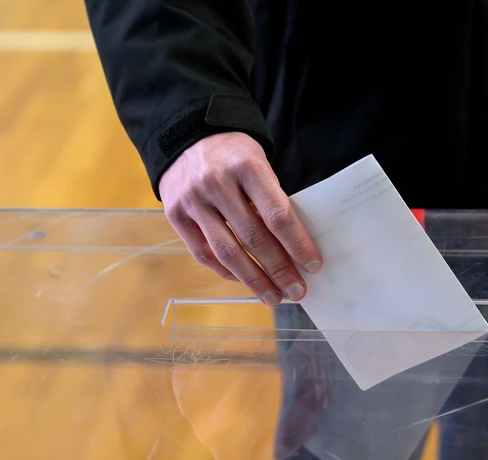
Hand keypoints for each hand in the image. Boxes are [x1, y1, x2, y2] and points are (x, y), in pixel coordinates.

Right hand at [160, 132, 321, 304]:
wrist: (185, 134)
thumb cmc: (233, 154)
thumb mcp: (259, 163)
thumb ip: (272, 199)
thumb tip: (294, 247)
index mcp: (246, 167)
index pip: (278, 214)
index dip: (297, 244)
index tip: (313, 265)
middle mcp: (216, 184)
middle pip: (254, 238)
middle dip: (279, 270)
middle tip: (297, 290)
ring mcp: (192, 201)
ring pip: (227, 252)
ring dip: (254, 280)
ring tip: (273, 296)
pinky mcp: (175, 215)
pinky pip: (204, 253)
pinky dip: (226, 271)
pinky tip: (245, 281)